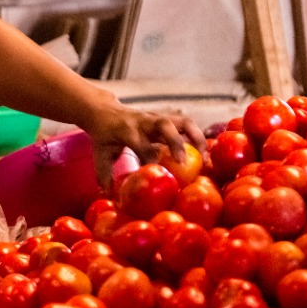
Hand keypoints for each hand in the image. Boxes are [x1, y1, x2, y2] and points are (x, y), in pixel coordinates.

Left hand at [83, 103, 206, 188]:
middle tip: (185, 164)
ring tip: (207, 159)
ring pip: (181, 121)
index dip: (150, 159)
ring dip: (197, 138)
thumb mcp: (100, 153)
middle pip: (164, 125)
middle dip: (177, 142)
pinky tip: (205, 153)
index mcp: (126, 130)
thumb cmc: (104, 137)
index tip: (158, 176)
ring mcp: (156, 117)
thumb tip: (107, 196)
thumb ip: (103, 174)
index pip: (141, 144)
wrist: (105, 111)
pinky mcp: (165, 117)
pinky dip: (198, 137)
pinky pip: (186, 124)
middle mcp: (144, 121)